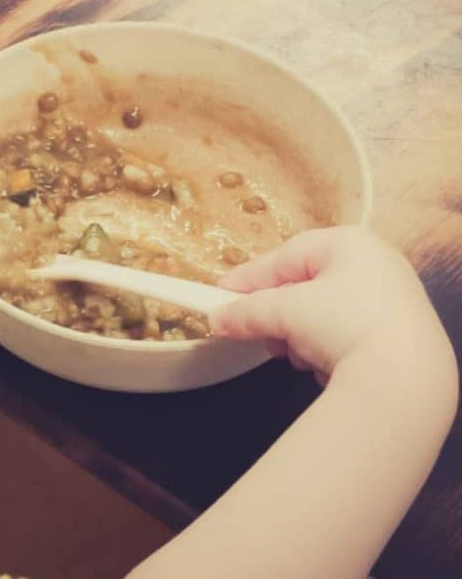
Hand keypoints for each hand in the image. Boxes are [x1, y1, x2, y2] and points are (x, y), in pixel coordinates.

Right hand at [210, 226, 454, 386]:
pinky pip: (348, 332)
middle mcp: (376, 263)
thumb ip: (247, 311)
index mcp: (349, 244)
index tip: (220, 295)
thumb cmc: (342, 324)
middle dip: (276, 313)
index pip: (286, 256)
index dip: (249, 277)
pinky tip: (322, 366)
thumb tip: (217, 319)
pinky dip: (328, 347)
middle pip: (305, 285)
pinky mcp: (400, 334)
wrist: (405, 379)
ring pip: (324, 312)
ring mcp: (393, 299)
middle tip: (254, 331)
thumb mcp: (284, 312)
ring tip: (291, 354)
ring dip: (299, 334)